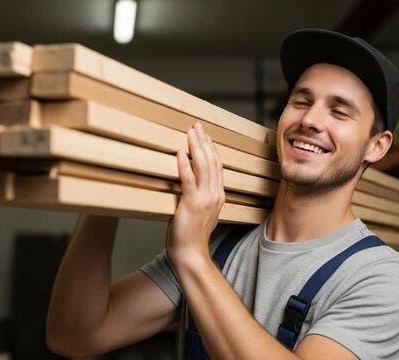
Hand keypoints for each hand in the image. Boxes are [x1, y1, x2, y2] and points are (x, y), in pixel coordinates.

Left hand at [166, 122, 224, 265]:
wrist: (190, 254)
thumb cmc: (191, 236)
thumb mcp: (201, 213)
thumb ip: (199, 198)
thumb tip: (189, 184)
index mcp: (218, 196)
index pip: (217, 166)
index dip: (211, 149)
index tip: (204, 135)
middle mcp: (215, 195)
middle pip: (212, 162)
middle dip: (204, 141)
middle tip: (197, 126)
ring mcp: (205, 199)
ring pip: (204, 166)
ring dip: (196, 147)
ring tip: (190, 132)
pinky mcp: (192, 204)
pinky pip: (189, 179)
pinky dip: (185, 163)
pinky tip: (180, 151)